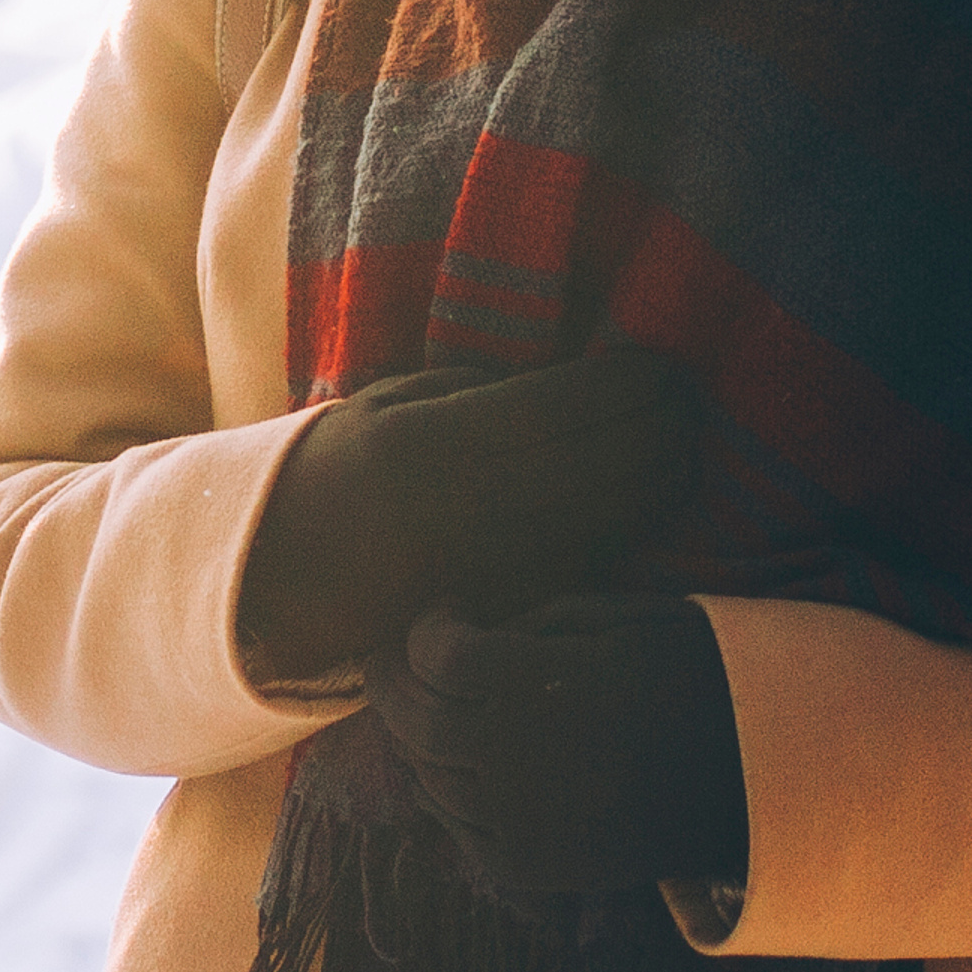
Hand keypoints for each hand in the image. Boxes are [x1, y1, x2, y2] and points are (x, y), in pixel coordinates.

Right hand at [236, 352, 699, 680]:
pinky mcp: (510, 609)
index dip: (629, 383)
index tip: (658, 362)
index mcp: (429, 445)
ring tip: (685, 440)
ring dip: (667, 476)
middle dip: (665, 425)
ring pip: (617, 519)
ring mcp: (495, 567)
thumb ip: (475, 389)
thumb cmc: (339, 470)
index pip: (563, 407)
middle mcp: (468, 510)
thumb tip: (574, 377)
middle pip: (607, 465)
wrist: (285, 578)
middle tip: (686, 396)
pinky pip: (597, 561)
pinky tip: (654, 494)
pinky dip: (637, 524)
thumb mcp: (387, 404)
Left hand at [365, 596, 747, 892]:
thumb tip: (464, 636)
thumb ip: (528, 627)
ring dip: (415, 736)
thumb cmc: (690, 679)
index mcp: (537, 686)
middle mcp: (516, 757)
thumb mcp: (614, 621)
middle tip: (401, 659)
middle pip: (413, 715)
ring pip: (426, 773)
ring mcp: (521, 821)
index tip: (447, 612)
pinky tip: (461, 767)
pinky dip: (444, 795)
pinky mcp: (533, 869)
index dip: (427, 627)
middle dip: (394, 679)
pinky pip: (457, 830)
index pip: (434, 654)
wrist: (762, 780)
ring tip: (432, 709)